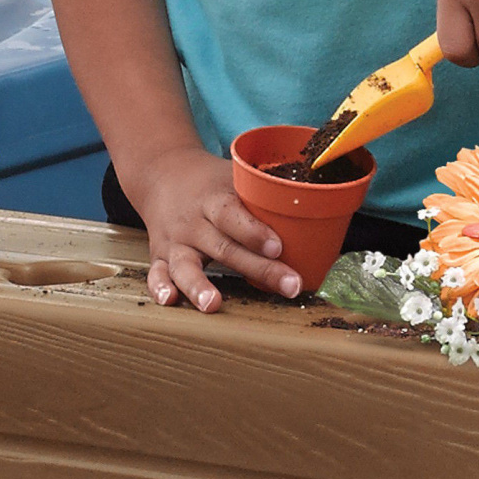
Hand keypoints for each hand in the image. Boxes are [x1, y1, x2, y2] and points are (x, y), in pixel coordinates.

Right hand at [122, 147, 301, 311]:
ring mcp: (175, 241)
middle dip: (258, 269)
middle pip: (225, 247)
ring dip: (198, 285)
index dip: (256, 232)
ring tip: (213, 304)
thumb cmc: (212, 181)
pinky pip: (156, 274)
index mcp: (214, 199)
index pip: (235, 215)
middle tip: (288, 285)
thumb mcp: (236, 175)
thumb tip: (322, 199)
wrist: (162, 174)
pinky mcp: (160, 256)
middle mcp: (194, 222)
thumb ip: (268, 190)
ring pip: (185, 265)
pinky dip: (160, 288)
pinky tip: (170, 302)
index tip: (279, 247)